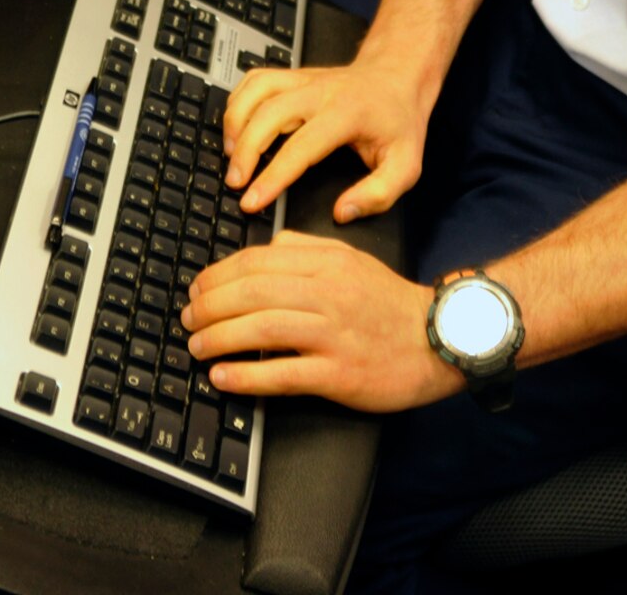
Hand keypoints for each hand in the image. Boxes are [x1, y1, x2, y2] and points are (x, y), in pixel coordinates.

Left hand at [180, 231, 459, 412]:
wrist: (439, 339)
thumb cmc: (389, 302)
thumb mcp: (350, 259)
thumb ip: (305, 248)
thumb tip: (263, 248)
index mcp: (325, 263)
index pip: (257, 263)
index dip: (218, 275)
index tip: (197, 289)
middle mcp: (327, 294)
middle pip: (252, 293)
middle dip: (209, 306)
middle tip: (187, 319)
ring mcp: (334, 335)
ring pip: (262, 328)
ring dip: (219, 338)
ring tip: (196, 346)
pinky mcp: (340, 374)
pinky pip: (284, 373)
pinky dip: (247, 375)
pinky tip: (223, 376)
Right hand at [222, 53, 435, 222]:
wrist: (397, 77)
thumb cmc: (398, 123)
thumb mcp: (406, 165)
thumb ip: (379, 194)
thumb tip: (343, 213)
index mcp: (346, 114)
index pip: (300, 148)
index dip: (272, 177)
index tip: (252, 201)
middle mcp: (320, 92)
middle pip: (268, 114)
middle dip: (244, 150)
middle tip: (235, 182)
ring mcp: (303, 79)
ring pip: (256, 90)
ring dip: (236, 122)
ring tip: (230, 155)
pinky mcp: (293, 75)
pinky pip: (255, 80)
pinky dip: (238, 101)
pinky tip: (236, 127)